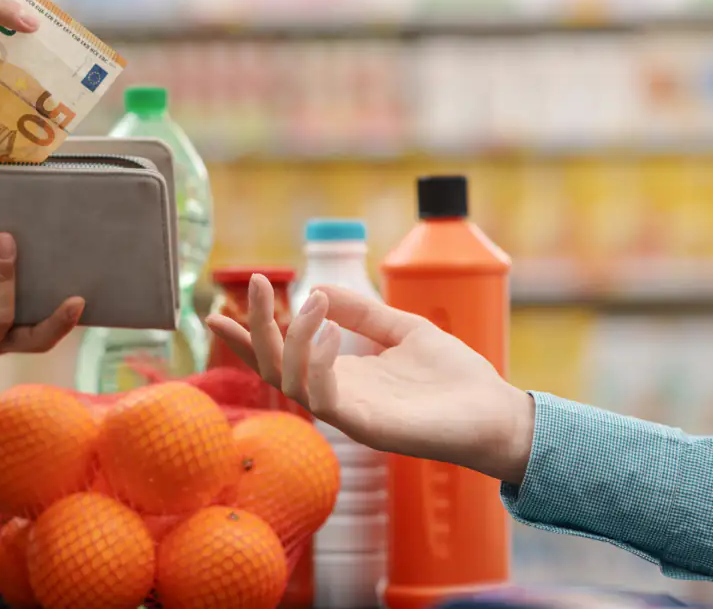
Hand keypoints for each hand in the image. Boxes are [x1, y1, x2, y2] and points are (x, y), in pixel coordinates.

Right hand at [206, 275, 534, 484]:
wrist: (498, 413)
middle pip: (273, 368)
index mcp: (341, 375)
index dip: (246, 337)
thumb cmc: (456, 377)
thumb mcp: (403, 328)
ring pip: (291, 381)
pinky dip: (317, 362)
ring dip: (291, 338)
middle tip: (257, 284)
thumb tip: (318, 288)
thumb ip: (362, 312)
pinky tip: (327, 332)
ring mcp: (349, 415)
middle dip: (255, 329)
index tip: (215, 312)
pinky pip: (325, 398)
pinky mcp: (367, 428)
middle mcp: (336, 396)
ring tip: (308, 302)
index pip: (280, 357)